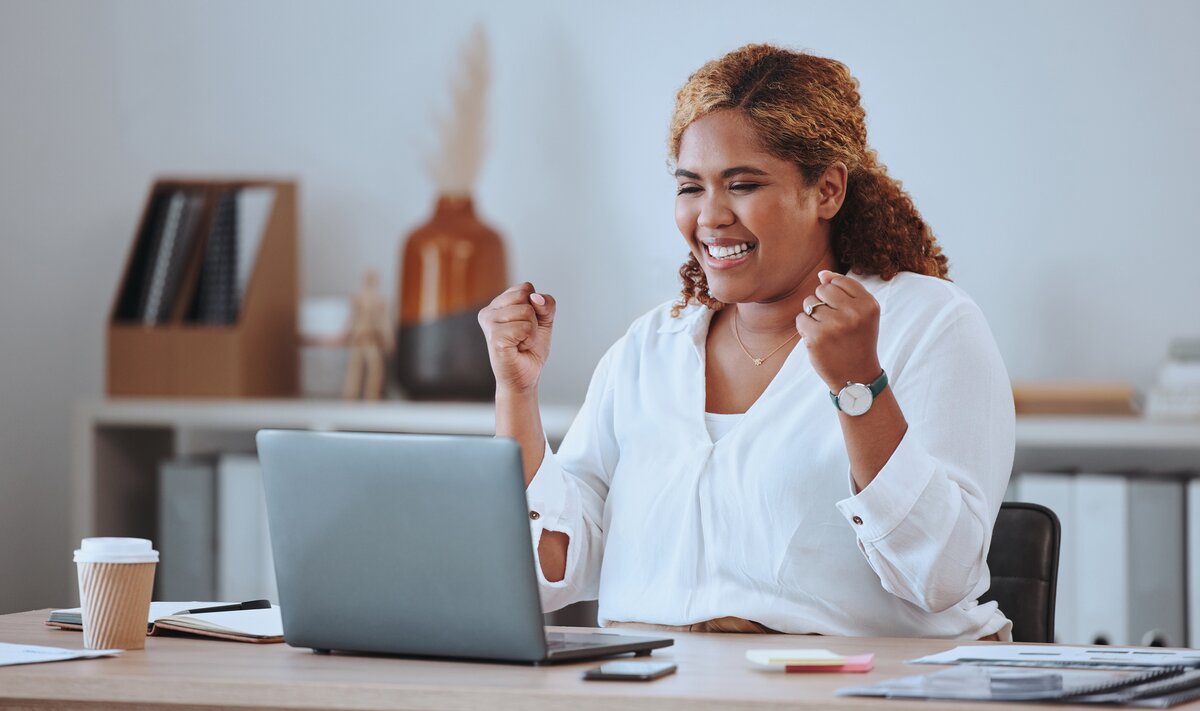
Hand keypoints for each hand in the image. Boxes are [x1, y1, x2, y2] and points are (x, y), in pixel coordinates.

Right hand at [477, 282, 555, 394]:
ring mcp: (489, 323)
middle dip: (533, 317)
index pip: (525, 288)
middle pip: (525, 295)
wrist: (525, 377)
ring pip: (526, 311)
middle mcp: (489, 311)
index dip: (535, 307)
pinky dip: (529, 339)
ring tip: (520, 342)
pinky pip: (525, 327)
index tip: (527, 325)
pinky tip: (518, 348)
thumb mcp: (544, 321)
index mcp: (497, 304)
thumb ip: (546, 305)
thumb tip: (535, 298)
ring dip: (532, 331)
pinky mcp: (494, 336)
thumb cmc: (530, 350)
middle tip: (524, 335)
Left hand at [794, 270, 881, 392]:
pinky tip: (817, 339)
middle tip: (833, 322)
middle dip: (822, 302)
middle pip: (822, 289)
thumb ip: (845, 291)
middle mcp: (854, 313)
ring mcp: (835, 325)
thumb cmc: (857, 341)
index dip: (835, 294)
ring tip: (826, 331)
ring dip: (812, 316)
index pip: (840, 281)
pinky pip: (800, 319)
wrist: (856, 377)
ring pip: (810, 303)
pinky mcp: (817, 337)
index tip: (841, 311)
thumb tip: (822, 274)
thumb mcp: (862, 314)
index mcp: (869, 305)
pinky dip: (804, 328)